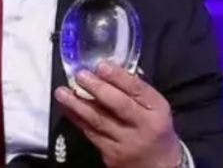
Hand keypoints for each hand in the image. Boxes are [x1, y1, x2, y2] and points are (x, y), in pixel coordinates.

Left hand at [55, 62, 182, 167]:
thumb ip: (134, 91)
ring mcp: (126, 143)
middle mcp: (143, 127)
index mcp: (157, 111)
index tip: (101, 65)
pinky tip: (66, 108)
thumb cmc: (155, 130)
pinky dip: (76, 119)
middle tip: (80, 76)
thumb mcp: (155, 108)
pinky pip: (90, 133)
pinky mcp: (111, 155)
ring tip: (62, 92)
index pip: (138, 90)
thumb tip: (105, 70)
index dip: (118, 77)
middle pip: (119, 105)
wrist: (160, 166)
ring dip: (77, 104)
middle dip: (97, 88)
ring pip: (99, 121)